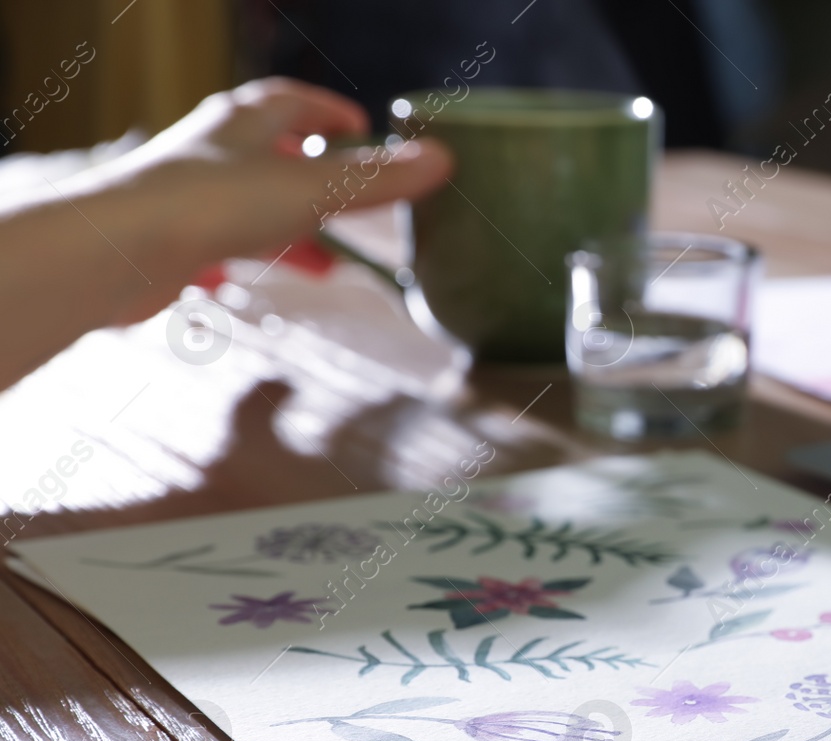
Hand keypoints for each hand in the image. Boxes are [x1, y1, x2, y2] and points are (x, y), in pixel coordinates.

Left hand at [68, 78, 452, 318]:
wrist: (123, 248)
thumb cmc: (215, 202)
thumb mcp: (313, 189)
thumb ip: (378, 180)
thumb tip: (442, 158)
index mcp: (244, 123)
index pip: (292, 101)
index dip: (330, 111)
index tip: (362, 127)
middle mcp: (214, 150)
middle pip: (272, 153)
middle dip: (316, 175)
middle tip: (353, 196)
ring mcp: (191, 195)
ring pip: (254, 203)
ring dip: (295, 226)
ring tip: (332, 259)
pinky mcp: (174, 240)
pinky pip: (229, 243)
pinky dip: (263, 258)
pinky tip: (278, 283)